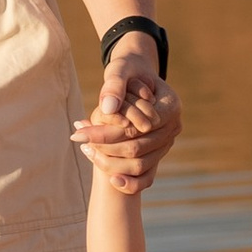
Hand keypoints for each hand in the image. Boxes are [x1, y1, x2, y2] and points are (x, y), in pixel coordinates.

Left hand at [72, 46, 180, 195]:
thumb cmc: (128, 69)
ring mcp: (167, 143)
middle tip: (77, 140)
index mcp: (170, 105)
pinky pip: (146, 177)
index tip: (80, 131)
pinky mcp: (158, 154)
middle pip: (137, 147)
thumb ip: (114, 85)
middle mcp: (173, 127)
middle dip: (104, 146)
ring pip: (139, 164)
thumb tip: (107, 108)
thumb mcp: (120, 70)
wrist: (137, 75)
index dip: (107, 132)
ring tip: (85, 150)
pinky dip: (127, 182)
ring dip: (110, 162)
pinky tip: (107, 177)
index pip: (138, 127)